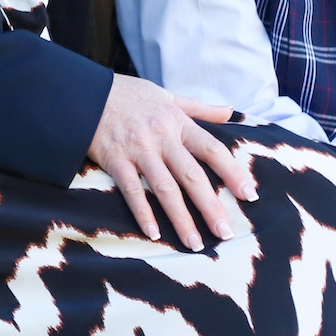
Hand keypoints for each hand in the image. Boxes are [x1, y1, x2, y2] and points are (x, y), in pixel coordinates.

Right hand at [87, 76, 253, 249]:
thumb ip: (199, 108)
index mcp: (178, 123)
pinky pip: (131, 190)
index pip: (212, 150)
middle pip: (192, 176)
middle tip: (225, 233)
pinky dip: (142, 212)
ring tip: (194, 243)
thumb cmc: (129, 94)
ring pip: (164, 188)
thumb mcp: (167, 96)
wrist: (86, 92)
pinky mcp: (115, 159)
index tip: (250, 194)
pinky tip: (153, 233)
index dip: (232, 172)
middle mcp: (161, 138)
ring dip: (181, 217)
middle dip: (210, 206)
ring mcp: (138, 150)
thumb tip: (230, 112)